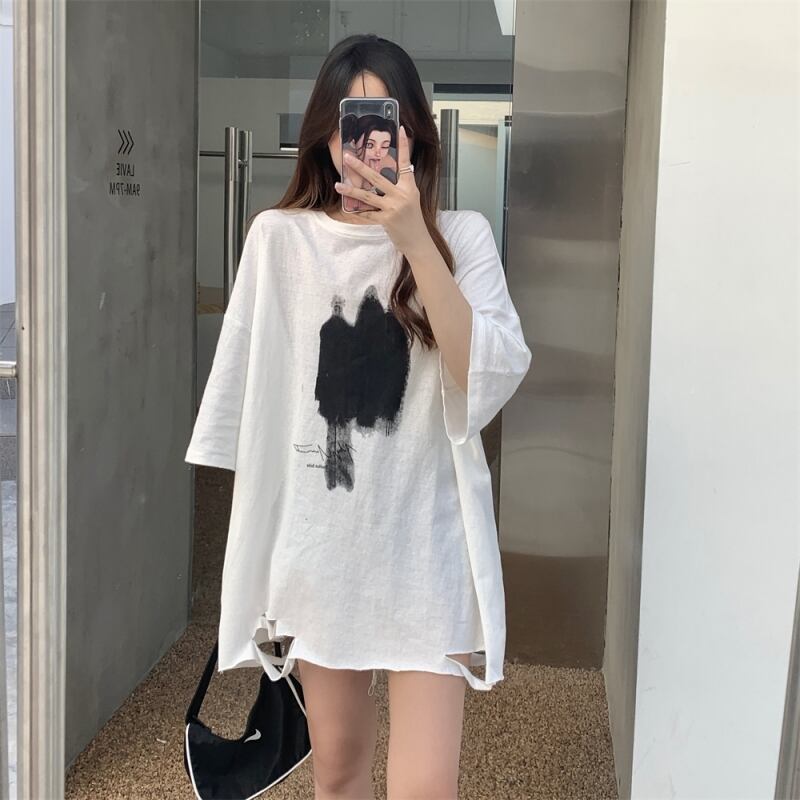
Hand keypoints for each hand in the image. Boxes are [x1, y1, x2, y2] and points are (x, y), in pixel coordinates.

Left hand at [334, 125, 428, 256]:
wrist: (417, 241)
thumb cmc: (413, 220)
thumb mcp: (412, 199)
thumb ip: (401, 187)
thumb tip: (389, 175)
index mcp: (409, 187)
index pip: (406, 163)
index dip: (403, 147)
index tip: (402, 130)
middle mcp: (401, 195)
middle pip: (377, 178)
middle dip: (360, 167)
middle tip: (347, 157)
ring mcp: (393, 208)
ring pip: (368, 196)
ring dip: (351, 190)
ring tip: (338, 185)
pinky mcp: (386, 220)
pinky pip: (368, 214)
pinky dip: (358, 212)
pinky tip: (348, 209)